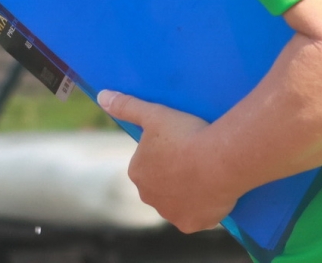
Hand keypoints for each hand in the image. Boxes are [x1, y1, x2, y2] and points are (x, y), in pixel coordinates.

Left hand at [98, 90, 237, 233]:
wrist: (220, 160)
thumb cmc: (185, 134)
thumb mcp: (153, 114)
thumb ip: (126, 106)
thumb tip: (102, 96)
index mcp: (136, 173)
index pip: (148, 164)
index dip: (165, 153)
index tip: (181, 145)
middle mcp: (148, 197)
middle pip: (161, 185)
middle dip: (173, 176)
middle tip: (194, 159)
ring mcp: (169, 214)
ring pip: (178, 202)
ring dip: (187, 193)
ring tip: (204, 174)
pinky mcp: (190, 226)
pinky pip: (196, 217)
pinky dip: (202, 208)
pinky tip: (211, 193)